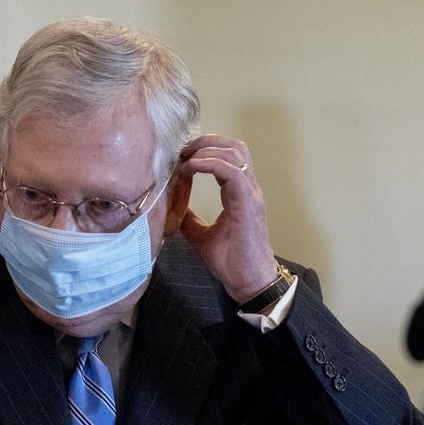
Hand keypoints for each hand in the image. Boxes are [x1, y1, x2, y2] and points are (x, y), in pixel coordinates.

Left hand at [170, 134, 277, 303]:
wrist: (248, 283)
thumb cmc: (232, 262)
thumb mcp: (202, 236)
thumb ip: (191, 220)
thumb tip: (173, 210)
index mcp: (239, 194)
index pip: (228, 157)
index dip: (205, 149)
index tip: (182, 156)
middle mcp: (248, 189)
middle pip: (234, 146)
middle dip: (206, 141)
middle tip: (182, 150)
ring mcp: (250, 195)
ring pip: (235, 153)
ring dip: (207, 150)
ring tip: (185, 159)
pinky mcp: (248, 204)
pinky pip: (232, 172)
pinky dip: (209, 164)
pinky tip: (190, 170)